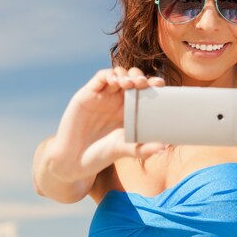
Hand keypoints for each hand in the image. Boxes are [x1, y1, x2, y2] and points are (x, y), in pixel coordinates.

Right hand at [47, 66, 166, 182]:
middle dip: (140, 77)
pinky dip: (109, 75)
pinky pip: (100, 78)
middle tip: (144, 83)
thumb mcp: (123, 151)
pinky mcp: (87, 95)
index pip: (144, 91)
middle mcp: (116, 100)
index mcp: (129, 111)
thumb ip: (141, 149)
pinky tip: (115, 80)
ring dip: (126, 74)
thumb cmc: (99, 156)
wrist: (72, 162)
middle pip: (132, 78)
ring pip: (117, 74)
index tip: (161, 85)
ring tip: (130, 84)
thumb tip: (164, 147)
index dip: (153, 85)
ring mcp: (102, 96)